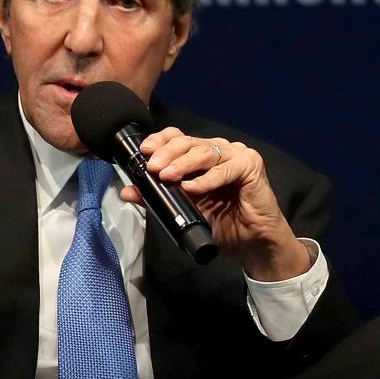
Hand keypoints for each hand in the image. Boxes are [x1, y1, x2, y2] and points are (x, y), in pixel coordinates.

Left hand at [119, 128, 311, 280]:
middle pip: (189, 142)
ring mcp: (236, 155)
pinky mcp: (250, 165)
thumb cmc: (221, 222)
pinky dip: (207, 179)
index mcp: (201, 155)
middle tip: (152, 167)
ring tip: (167, 175)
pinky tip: (192, 187)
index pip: (179, 137)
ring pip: (205, 152)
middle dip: (167, 153)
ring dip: (183, 164)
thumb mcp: (183, 209)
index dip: (161, 140)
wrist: (251, 241)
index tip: (144, 151)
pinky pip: (226, 169)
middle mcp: (218, 149)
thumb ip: (157, 197)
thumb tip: (128, 191)